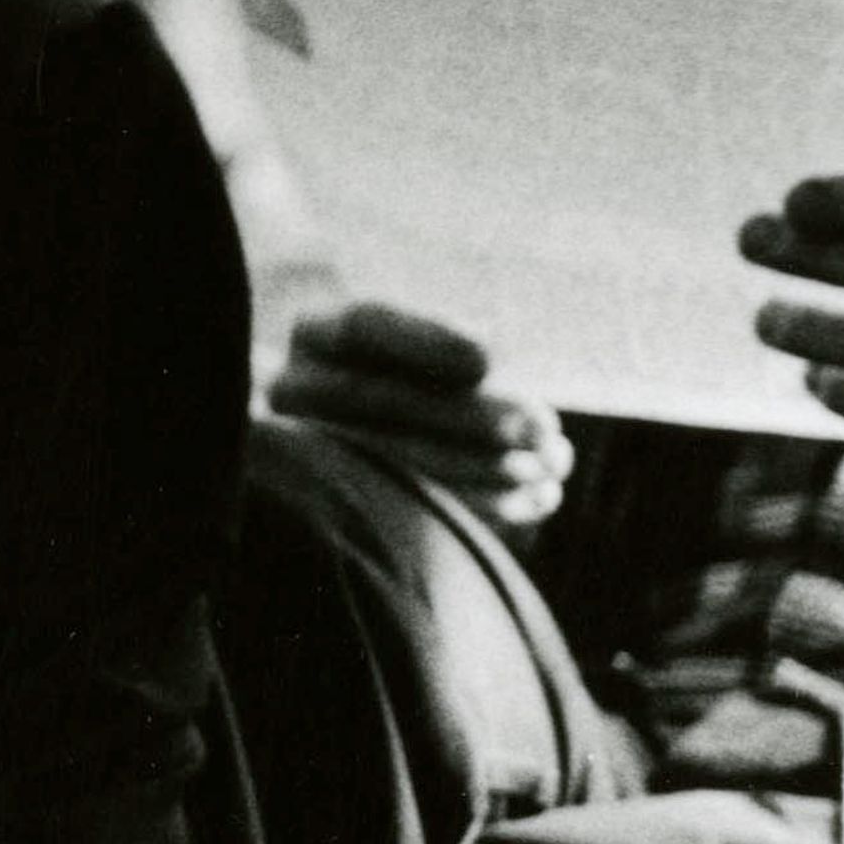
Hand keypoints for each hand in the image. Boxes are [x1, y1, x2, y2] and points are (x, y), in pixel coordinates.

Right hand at [267, 301, 575, 527]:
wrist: (357, 441)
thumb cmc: (414, 380)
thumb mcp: (425, 351)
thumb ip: (450, 348)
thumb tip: (488, 364)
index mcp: (317, 335)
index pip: (364, 327)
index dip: (426, 340)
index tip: (488, 357)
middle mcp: (294, 395)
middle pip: (381, 401)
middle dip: (472, 417)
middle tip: (543, 428)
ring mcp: (306, 458)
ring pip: (392, 464)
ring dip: (483, 468)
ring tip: (548, 467)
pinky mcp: (338, 510)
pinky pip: (405, 515)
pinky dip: (481, 509)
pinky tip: (537, 500)